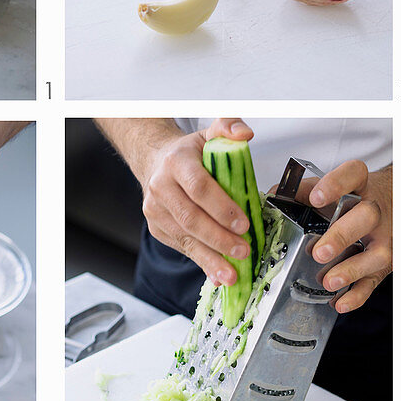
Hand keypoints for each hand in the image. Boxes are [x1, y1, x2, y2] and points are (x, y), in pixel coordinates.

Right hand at [138, 118, 256, 286]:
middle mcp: (161, 187)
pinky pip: (181, 247)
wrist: (156, 162)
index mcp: (176, 162)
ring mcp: (156, 210)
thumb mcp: (209, 133)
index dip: (221, 207)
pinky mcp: (157, 228)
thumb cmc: (188, 153)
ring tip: (232, 272)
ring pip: (185, 237)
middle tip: (243, 249)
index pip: (198, 186)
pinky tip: (218, 272)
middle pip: (191, 217)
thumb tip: (245, 135)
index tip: (243, 222)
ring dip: (210, 257)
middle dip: (219, 237)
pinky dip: (201, 261)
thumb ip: (229, 127)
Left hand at [287, 162, 391, 313]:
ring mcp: (385, 238)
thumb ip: (303, 190)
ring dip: (351, 270)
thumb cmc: (356, 197)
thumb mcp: (335, 186)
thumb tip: (274, 197)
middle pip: (367, 217)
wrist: (395, 202)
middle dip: (342, 235)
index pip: (353, 175)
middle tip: (319, 252)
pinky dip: (357, 295)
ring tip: (328, 281)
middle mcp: (377, 209)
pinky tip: (339, 302)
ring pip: (377, 254)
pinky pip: (375, 281)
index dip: (335, 185)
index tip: (316, 197)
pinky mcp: (387, 263)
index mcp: (362, 184)